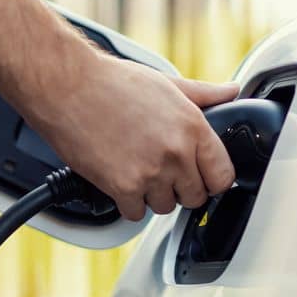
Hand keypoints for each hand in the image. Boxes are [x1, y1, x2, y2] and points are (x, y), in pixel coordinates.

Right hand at [27, 54, 238, 220]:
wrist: (65, 87)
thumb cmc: (109, 82)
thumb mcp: (164, 83)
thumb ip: (203, 93)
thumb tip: (230, 92)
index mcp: (193, 126)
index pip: (223, 175)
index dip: (211, 179)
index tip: (200, 177)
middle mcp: (176, 152)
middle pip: (195, 196)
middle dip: (180, 187)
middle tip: (161, 171)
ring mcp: (150, 172)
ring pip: (165, 207)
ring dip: (152, 195)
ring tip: (136, 171)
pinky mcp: (122, 187)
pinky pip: (136, 213)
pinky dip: (127, 202)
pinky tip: (119, 180)